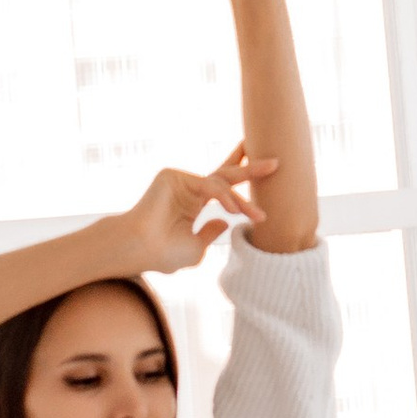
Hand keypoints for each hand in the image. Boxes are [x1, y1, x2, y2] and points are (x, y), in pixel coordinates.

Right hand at [119, 146, 275, 274]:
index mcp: (194, 202)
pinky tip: (232, 210)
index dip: (242, 176)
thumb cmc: (163, 254)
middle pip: (226, 174)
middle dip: (250, 169)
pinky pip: (208, 185)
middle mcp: (189, 188)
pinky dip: (223, 197)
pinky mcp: (174, 176)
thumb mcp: (196, 248)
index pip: (223, 185)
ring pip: (221, 184)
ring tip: (257, 215)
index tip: (264, 169)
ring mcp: (181, 180)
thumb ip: (211, 233)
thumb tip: (226, 221)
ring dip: (241, 200)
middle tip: (276, 163)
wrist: (140, 252)